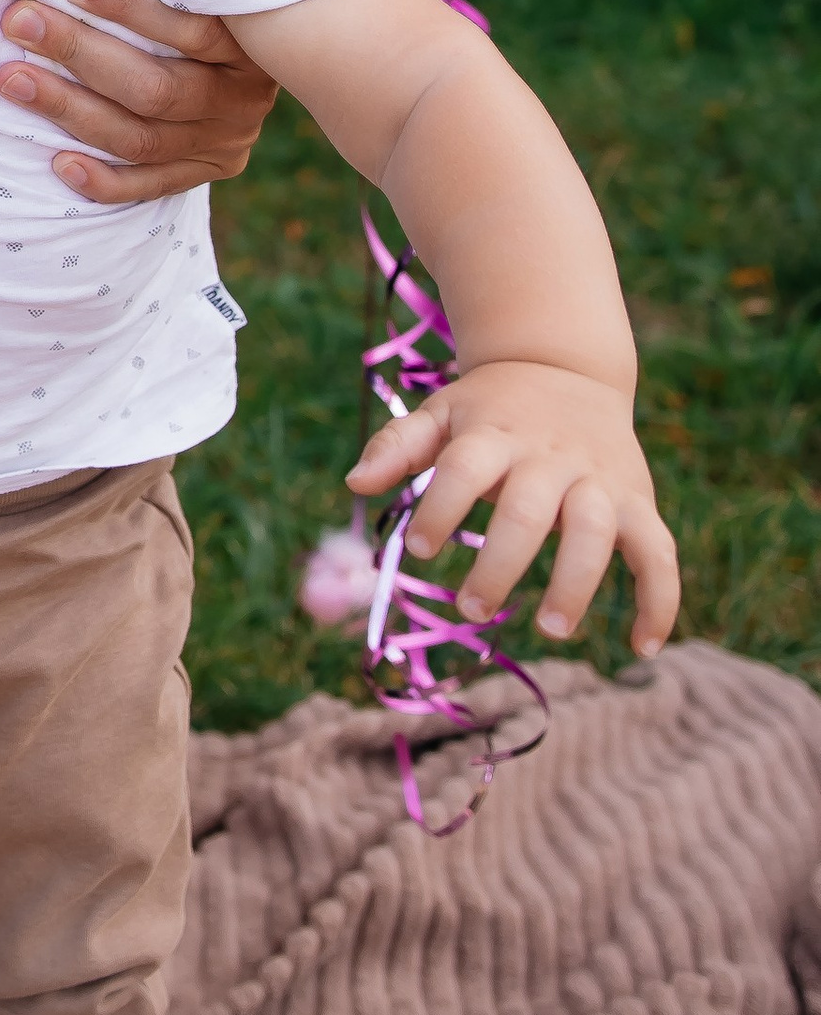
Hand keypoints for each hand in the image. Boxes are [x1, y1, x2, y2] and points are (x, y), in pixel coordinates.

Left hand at [0, 0, 277, 204]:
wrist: (287, 60)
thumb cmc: (214, 1)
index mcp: (247, 44)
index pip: (187, 28)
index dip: (125, 4)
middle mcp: (240, 99)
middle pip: (154, 88)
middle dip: (78, 52)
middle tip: (18, 22)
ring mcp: (224, 143)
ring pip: (138, 137)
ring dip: (68, 109)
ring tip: (11, 79)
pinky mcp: (204, 171)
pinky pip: (148, 186)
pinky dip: (102, 179)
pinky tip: (57, 163)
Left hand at [349, 362, 679, 653]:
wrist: (566, 367)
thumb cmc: (490, 407)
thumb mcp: (441, 412)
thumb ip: (397, 445)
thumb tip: (355, 483)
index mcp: (495, 434)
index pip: (463, 470)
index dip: (441, 509)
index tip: (421, 552)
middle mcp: (551, 458)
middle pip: (527, 511)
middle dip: (499, 564)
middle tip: (470, 609)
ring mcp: (600, 480)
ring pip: (597, 532)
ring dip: (576, 583)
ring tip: (550, 628)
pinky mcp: (639, 501)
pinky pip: (659, 554)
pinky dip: (659, 600)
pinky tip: (641, 648)